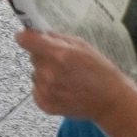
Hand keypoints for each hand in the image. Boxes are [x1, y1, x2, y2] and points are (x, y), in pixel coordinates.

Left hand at [15, 29, 136, 129]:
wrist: (110, 102)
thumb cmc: (102, 73)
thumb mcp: (84, 47)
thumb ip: (59, 39)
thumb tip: (39, 33)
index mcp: (59, 55)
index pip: (26, 40)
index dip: (27, 37)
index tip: (30, 37)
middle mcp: (49, 73)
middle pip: (33, 57)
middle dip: (45, 57)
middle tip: (64, 63)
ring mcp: (46, 90)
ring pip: (35, 74)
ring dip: (46, 74)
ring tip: (67, 79)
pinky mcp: (44, 103)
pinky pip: (36, 89)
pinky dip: (47, 89)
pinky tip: (64, 90)